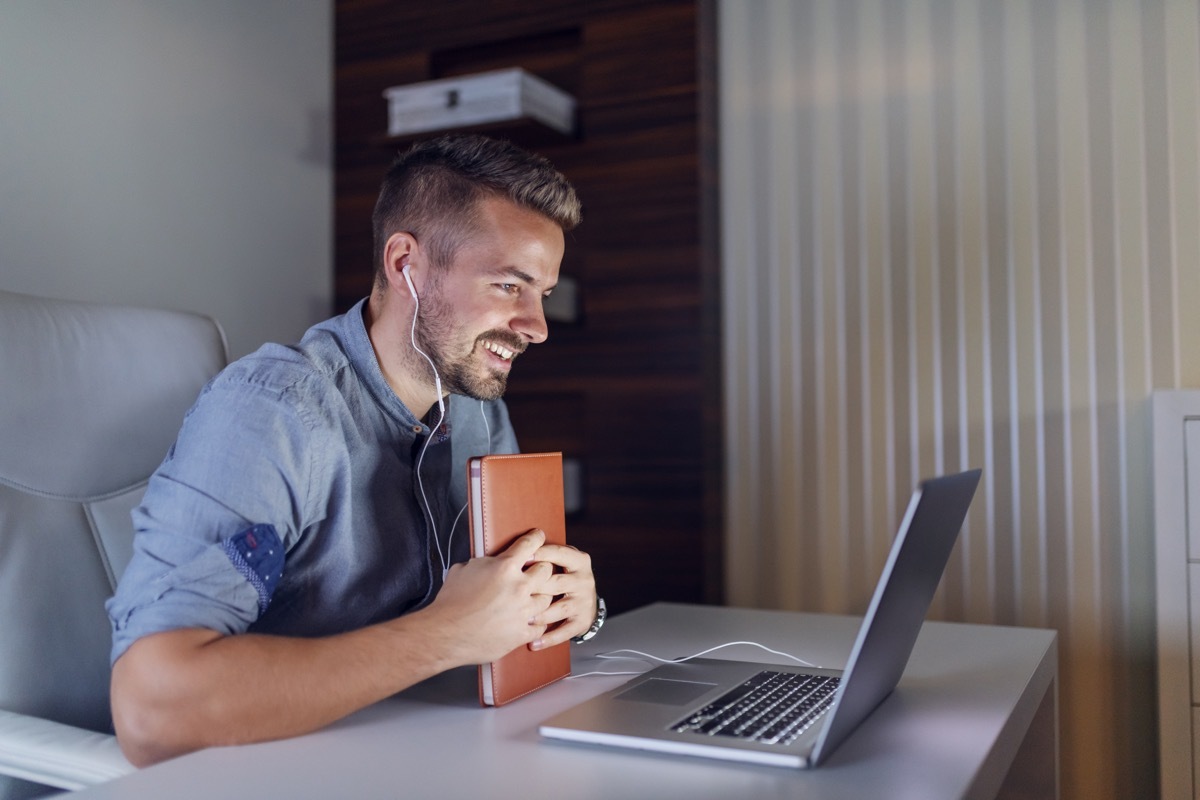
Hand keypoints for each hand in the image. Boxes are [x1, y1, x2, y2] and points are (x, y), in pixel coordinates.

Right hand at [426, 530, 554, 663]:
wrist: (445, 635)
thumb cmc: (450, 603)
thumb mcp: (463, 570)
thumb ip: (483, 563)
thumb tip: (490, 561)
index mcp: (505, 567)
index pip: (530, 544)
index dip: (536, 538)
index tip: (538, 537)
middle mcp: (519, 587)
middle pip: (546, 570)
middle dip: (542, 568)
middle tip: (536, 572)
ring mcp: (523, 611)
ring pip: (547, 598)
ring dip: (540, 597)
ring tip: (532, 598)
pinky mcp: (521, 633)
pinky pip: (541, 625)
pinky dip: (537, 622)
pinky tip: (529, 620)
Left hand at [526, 541, 596, 649]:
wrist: (586, 601)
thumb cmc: (563, 576)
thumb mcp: (561, 561)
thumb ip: (546, 555)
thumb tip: (516, 548)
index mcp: (579, 560)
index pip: (558, 554)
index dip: (539, 554)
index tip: (521, 558)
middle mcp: (584, 580)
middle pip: (556, 582)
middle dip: (534, 588)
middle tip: (514, 592)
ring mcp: (584, 601)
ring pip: (558, 609)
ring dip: (539, 615)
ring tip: (521, 619)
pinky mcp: (583, 621)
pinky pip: (564, 632)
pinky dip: (548, 639)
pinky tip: (533, 643)